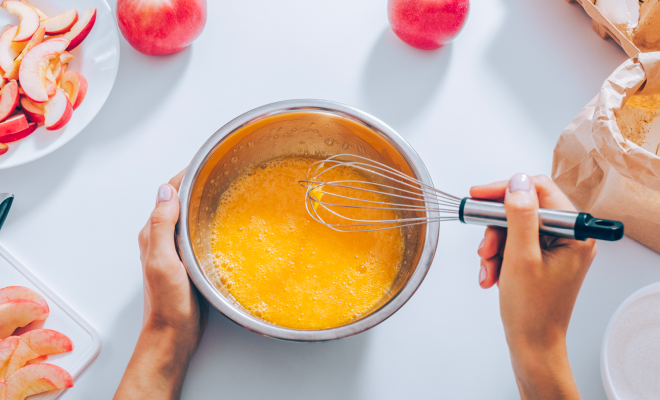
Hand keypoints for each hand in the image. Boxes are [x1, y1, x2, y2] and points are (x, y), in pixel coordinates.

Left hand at [115, 170, 208, 399]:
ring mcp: (175, 249)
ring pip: (189, 215)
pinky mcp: (188, 260)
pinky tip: (222, 221)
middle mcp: (161, 238)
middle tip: (221, 171)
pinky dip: (208, 219)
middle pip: (179, 200)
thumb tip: (165, 191)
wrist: (173, 333)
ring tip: (225, 188)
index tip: (207, 163)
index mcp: (152, 233)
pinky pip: (197, 231)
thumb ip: (160, 225)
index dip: (185, 176)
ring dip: (203, 199)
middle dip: (197, 183)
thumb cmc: (167, 302)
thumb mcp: (162, 261)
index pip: (167, 193)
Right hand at [471, 174, 595, 399]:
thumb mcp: (521, 257)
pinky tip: (491, 276)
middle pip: (523, 210)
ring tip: (488, 270)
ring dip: (494, 247)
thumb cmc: (533, 311)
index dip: (506, 190)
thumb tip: (517, 183)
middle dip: (497, 229)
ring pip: (513, 228)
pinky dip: (497, 258)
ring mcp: (554, 248)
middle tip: (485, 248)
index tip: (479, 195)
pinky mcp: (540, 258)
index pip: (539, 191)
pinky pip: (512, 244)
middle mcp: (568, 237)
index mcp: (575, 233)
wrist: (532, 345)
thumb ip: (520, 216)